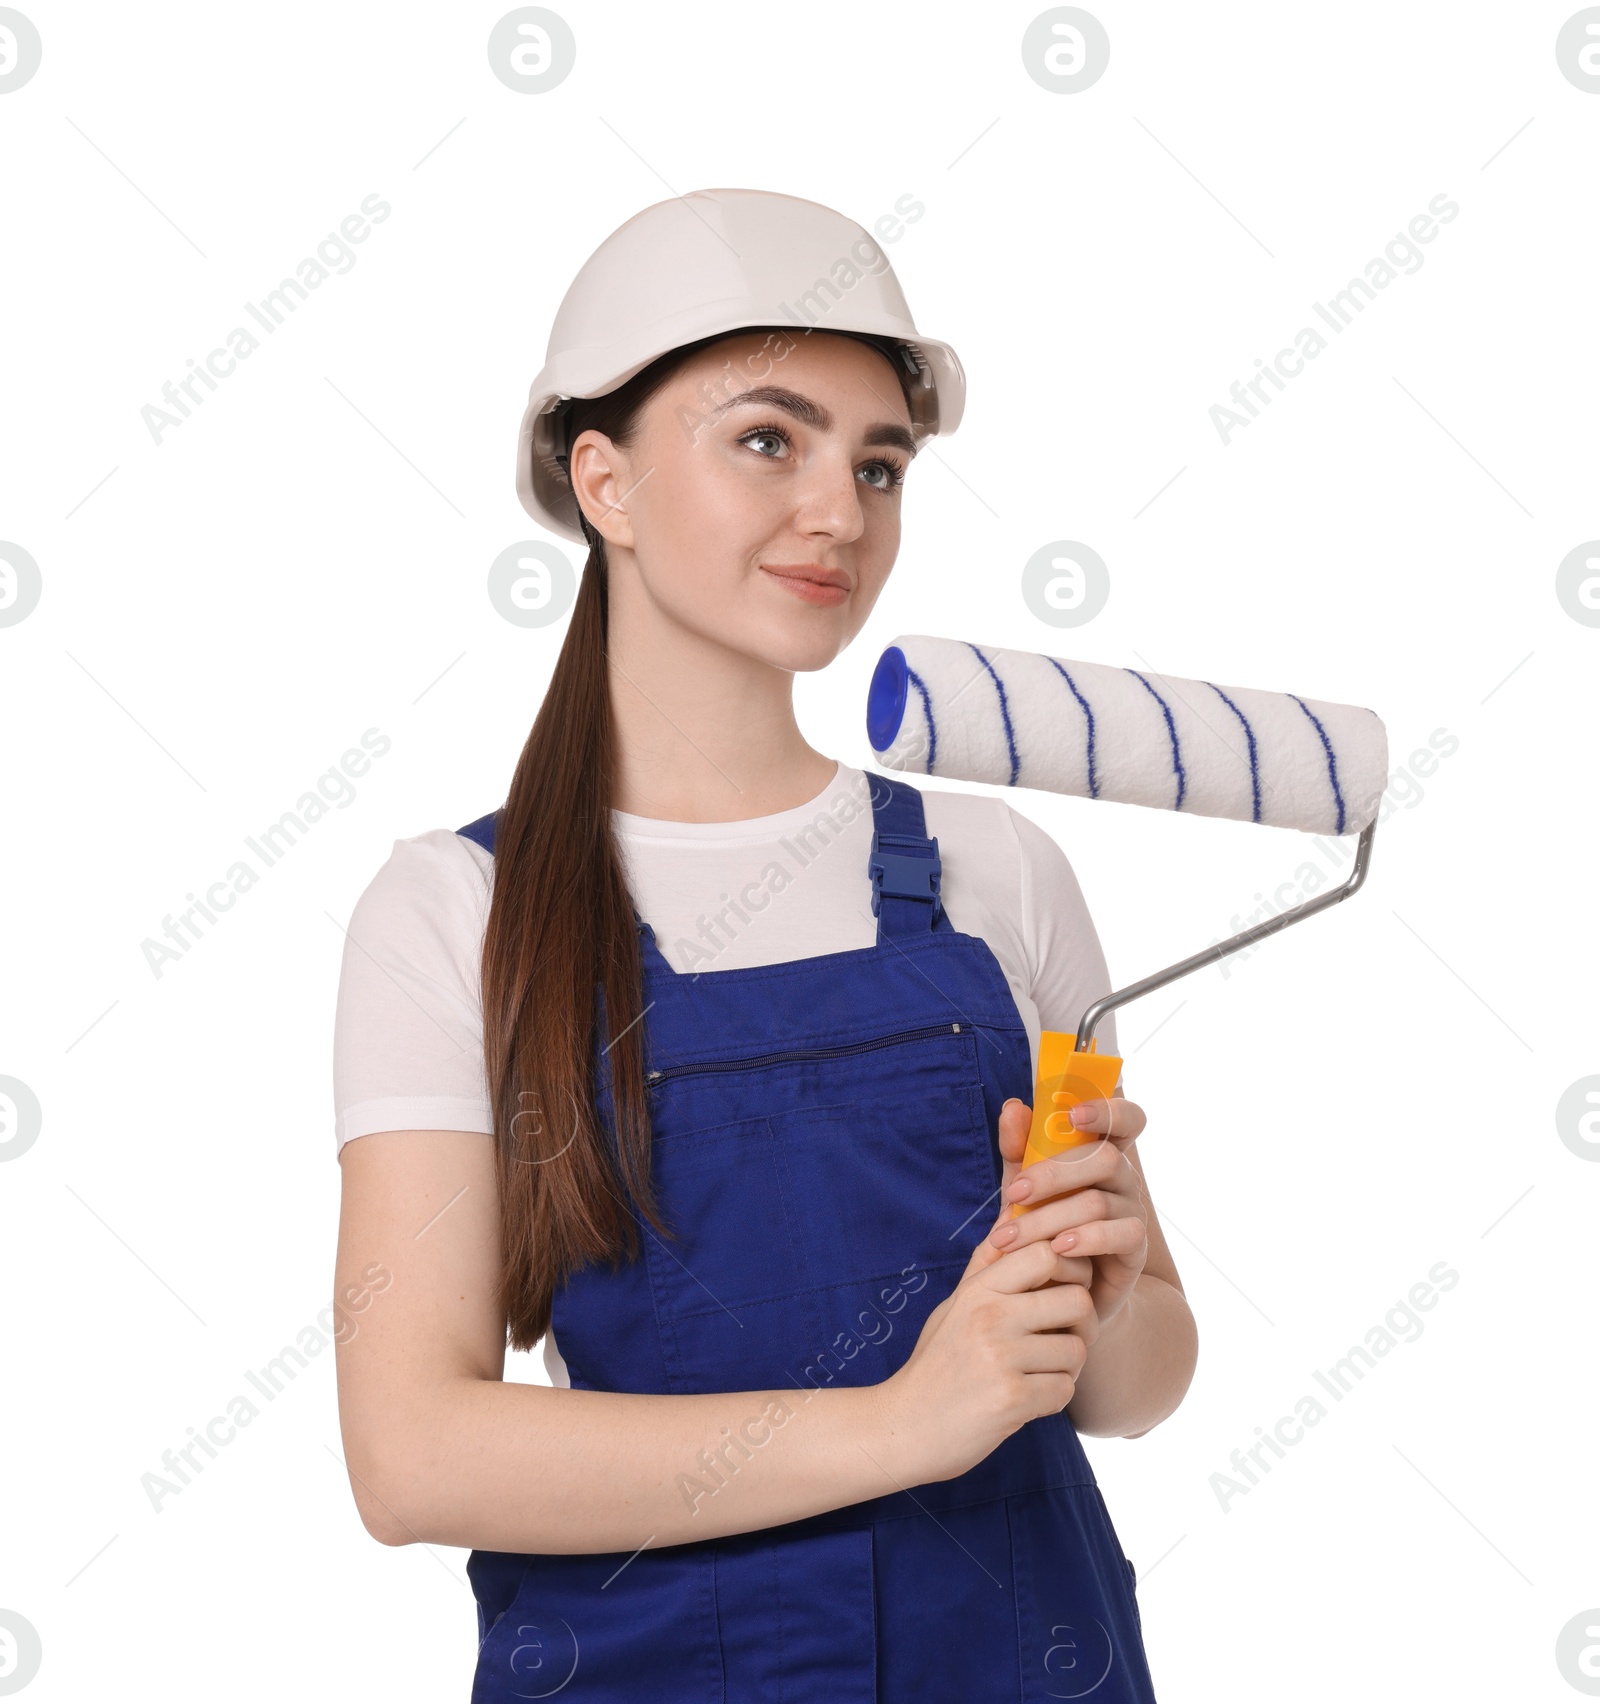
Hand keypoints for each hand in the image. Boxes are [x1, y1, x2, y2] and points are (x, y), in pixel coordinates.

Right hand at [876, 1237, 1099, 1483]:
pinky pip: (1065, 1389)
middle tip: (1064, 1338)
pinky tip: (1030, 1400)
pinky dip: (1054, 1398)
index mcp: (978, 1289)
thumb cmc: (936, 1364)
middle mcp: (990, 1316)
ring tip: (1041, 1373)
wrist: (905, 1428)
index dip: (1069, 1269)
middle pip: (1077, 1299)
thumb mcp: (955, 1305)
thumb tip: (1012, 1211)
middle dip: (1082, 1323)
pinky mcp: (1012, 1399)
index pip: (1047, 1253)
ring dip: (1067, 1368)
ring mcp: (1001, 1357)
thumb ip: (987, 1263)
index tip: (1060, 1291)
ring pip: (1077, 1350)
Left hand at [984, 1094, 1149, 1331]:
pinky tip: (1057, 1249)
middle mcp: (1123, 1177)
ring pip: (1099, 1201)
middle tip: (1015, 1193)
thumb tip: (1013, 1107)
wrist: (1060, 1289)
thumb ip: (1017, 1147)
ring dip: (1049, 1218)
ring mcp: (1133, 1210)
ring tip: (1012, 1238)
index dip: (1107, 1109)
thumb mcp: (1023, 1184)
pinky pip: (1120, 1234)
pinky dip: (1086, 1239)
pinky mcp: (1135, 1247)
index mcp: (1100, 1151)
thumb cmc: (1042, 1225)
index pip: (1125, 1118)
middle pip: (1105, 1157)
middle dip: (1054, 1174)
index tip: (1072, 1115)